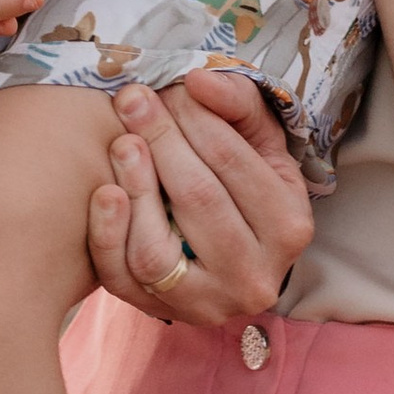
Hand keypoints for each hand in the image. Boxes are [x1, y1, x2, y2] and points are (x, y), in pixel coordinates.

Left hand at [86, 69, 314, 322]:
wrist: (222, 257)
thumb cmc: (241, 187)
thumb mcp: (257, 144)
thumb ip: (238, 104)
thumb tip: (199, 79)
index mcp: (290, 225)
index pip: (233, 160)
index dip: (194, 115)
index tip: (168, 84)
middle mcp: (256, 275)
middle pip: (197, 198)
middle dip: (160, 138)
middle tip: (133, 99)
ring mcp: (208, 303)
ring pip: (156, 249)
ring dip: (134, 186)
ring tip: (122, 142)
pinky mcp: (161, 314)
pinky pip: (124, 277)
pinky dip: (107, 234)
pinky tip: (104, 192)